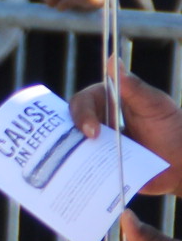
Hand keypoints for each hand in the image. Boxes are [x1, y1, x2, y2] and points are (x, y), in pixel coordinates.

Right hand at [72, 61, 181, 192]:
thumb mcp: (155, 106)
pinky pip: (80, 169)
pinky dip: (75, 174)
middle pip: (69, 124)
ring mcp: (96, 146)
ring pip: (71, 147)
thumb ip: (134, 87)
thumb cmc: (173, 130)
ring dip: (70, 156)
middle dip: (71, 135)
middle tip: (86, 149)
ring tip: (77, 166)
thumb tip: (112, 60)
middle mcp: (98, 122)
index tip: (92, 131)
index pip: (83, 101)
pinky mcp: (98, 167)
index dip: (82, 114)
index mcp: (109, 102)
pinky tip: (75, 180)